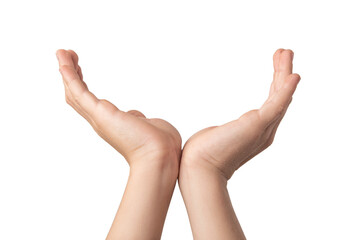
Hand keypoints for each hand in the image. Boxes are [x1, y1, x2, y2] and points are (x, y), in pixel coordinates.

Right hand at [56, 49, 181, 168]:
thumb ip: (137, 118)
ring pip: (75, 92)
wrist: (161, 156)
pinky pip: (79, 91)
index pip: (90, 101)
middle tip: (66, 56)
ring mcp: (99, 118)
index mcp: (111, 122)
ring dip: (67, 72)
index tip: (79, 67)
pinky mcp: (100, 114)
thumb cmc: (160, 144)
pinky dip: (70, 76)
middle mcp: (101, 121)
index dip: (82, 84)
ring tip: (62, 53)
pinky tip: (64, 62)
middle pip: (77, 95)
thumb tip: (135, 115)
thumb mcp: (148, 124)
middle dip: (71, 74)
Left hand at [181, 49, 300, 179]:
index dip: (276, 83)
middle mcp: (264, 131)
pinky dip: (286, 90)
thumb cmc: (202, 155)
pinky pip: (276, 104)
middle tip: (284, 52)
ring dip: (285, 73)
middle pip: (279, 96)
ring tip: (286, 52)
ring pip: (280, 96)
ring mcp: (262, 129)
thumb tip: (218, 130)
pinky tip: (293, 75)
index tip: (276, 63)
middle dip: (282, 73)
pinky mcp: (257, 126)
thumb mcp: (217, 136)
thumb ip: (223, 131)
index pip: (271, 102)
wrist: (198, 169)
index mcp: (256, 132)